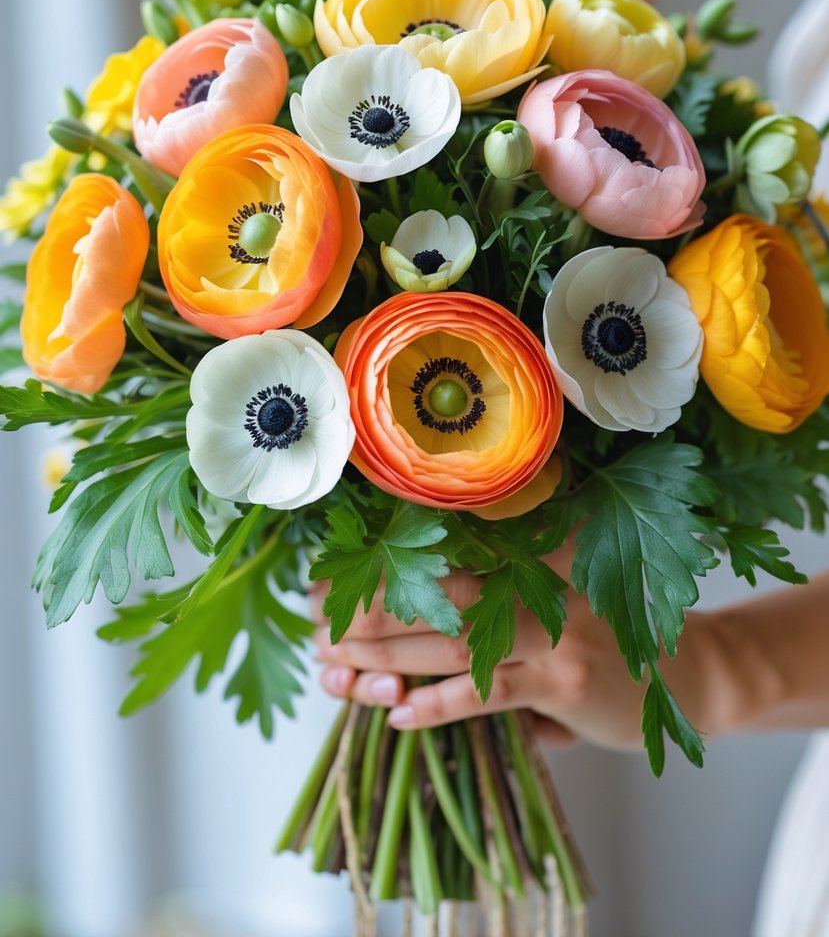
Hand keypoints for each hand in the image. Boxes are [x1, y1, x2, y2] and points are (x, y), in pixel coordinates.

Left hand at [312, 549, 725, 748]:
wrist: (688, 672)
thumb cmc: (607, 634)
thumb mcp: (556, 594)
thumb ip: (496, 596)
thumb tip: (412, 612)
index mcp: (527, 555)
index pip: (440, 556)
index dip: (380, 565)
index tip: (328, 577)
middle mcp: (535, 584)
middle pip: (435, 592)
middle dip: (368, 606)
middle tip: (313, 617)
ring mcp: (549, 634)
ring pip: (449, 641)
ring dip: (387, 655)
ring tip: (336, 662)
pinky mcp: (562, 684)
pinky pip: (487, 694)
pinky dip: (440, 705)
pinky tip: (399, 715)